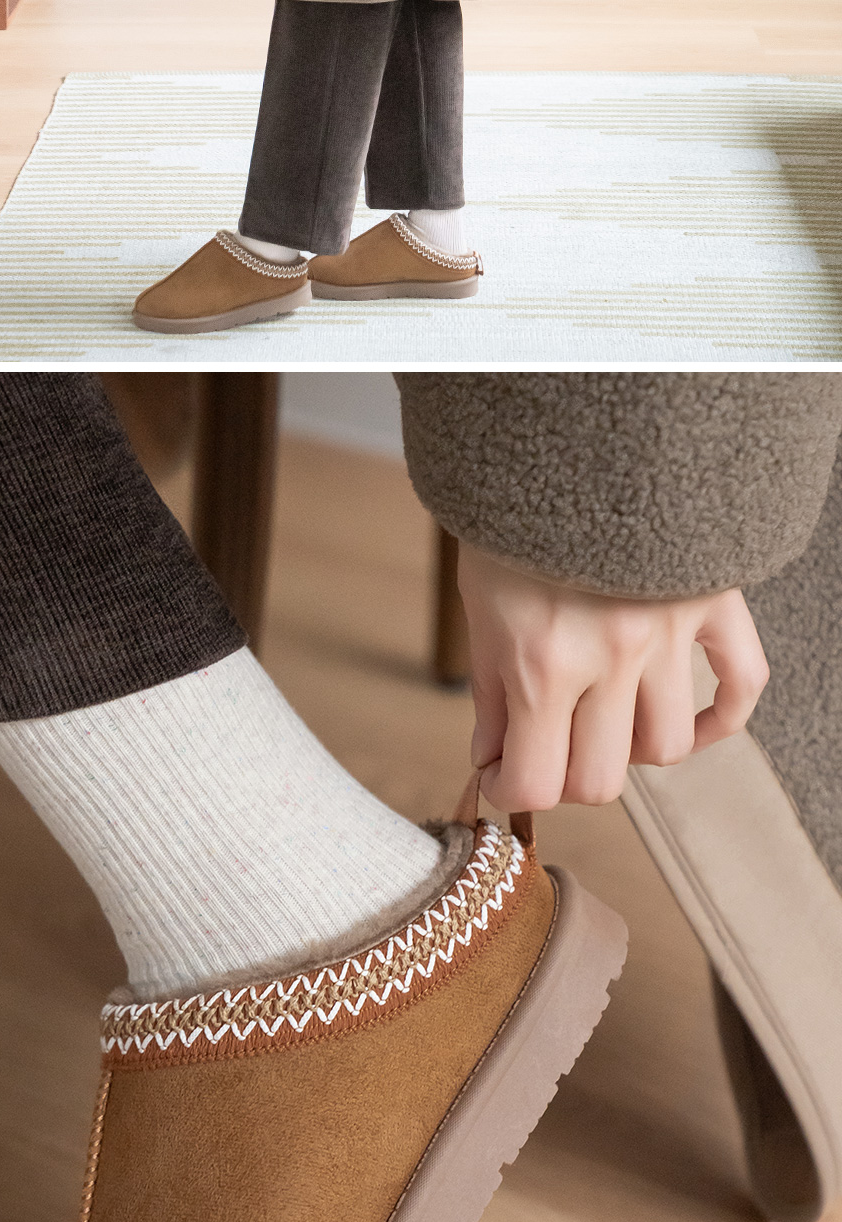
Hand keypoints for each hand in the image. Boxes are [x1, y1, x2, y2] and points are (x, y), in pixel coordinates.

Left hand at [457, 542, 768, 812]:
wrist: (565, 429)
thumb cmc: (512, 516)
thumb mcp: (479, 604)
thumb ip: (490, 692)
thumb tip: (494, 762)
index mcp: (542, 660)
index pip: (538, 784)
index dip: (513, 792)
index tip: (505, 774)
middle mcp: (611, 655)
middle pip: (602, 778)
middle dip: (567, 775)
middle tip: (550, 744)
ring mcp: (669, 631)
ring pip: (667, 747)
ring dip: (632, 746)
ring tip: (607, 715)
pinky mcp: (711, 601)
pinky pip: (741, 683)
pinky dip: (720, 718)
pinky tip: (692, 721)